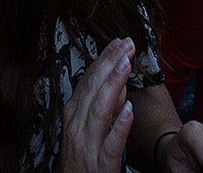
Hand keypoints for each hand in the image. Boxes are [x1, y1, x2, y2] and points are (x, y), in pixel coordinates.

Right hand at [58, 37, 134, 172]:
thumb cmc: (80, 161)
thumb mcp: (85, 129)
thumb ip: (101, 108)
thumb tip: (118, 85)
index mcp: (73, 115)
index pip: (89, 80)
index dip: (104, 60)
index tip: (118, 42)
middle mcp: (76, 126)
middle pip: (93, 89)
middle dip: (110, 64)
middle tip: (127, 43)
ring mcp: (87, 146)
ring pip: (100, 111)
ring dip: (113, 85)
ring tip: (126, 65)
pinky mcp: (101, 166)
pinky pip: (111, 144)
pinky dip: (119, 127)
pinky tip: (129, 111)